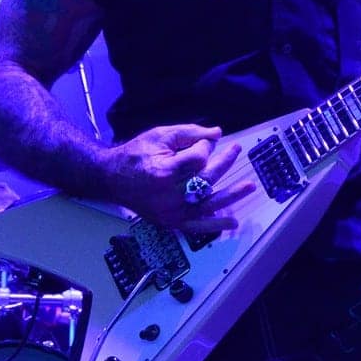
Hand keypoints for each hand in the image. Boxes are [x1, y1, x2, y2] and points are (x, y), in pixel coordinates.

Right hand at [100, 124, 253, 235]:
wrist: (112, 178)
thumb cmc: (134, 155)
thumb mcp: (159, 135)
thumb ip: (189, 133)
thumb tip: (217, 134)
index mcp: (165, 172)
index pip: (199, 159)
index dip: (204, 147)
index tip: (201, 142)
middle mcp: (170, 196)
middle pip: (207, 179)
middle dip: (223, 162)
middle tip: (235, 150)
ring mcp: (171, 211)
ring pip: (208, 203)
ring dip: (231, 195)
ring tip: (249, 186)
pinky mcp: (170, 221)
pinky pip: (196, 226)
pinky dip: (214, 224)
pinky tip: (232, 221)